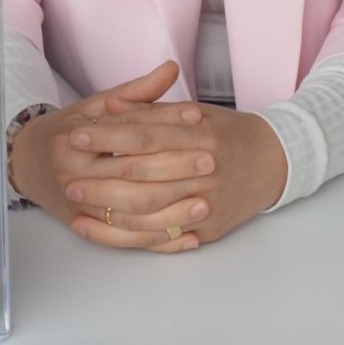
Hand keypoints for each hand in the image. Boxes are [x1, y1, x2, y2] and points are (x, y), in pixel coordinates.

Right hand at [9, 62, 210, 248]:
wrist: (28, 163)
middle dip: (174, 169)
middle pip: (132, 175)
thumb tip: (171, 68)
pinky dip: (158, 241)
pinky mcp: (88, 227)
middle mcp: (74, 175)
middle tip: (210, 162)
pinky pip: (127, 240)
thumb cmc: (67, 132)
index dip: (164, 122)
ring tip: (204, 204)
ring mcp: (80, 206)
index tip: (199, 117)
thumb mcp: (94, 106)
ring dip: (171, 212)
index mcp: (75, 140)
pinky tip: (186, 237)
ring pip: (132, 214)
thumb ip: (135, 92)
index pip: (128, 132)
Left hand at [69, 85, 287, 251]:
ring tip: (77, 202)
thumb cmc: (229, 134)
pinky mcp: (208, 229)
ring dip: (109, 209)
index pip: (147, 136)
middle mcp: (207, 170)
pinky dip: (126, 236)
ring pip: (150, 211)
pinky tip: (100, 228)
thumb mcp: (196, 113)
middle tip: (68, 175)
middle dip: (102, 176)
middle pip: (145, 176)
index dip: (110, 136)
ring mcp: (209, 203)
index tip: (78, 133)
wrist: (275, 162)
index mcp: (202, 135)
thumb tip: (112, 106)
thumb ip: (153, 111)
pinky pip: (162, 238)